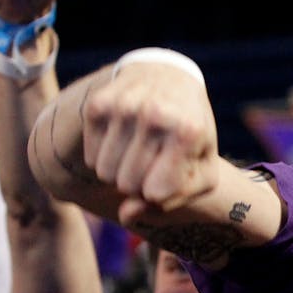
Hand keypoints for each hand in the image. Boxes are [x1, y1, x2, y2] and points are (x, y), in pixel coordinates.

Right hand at [80, 63, 220, 222]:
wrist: (169, 78)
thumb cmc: (191, 134)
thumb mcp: (202, 170)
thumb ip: (171, 201)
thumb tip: (127, 214)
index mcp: (188, 132)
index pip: (155, 193)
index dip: (160, 192)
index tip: (170, 174)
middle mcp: (155, 114)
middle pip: (127, 185)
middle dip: (139, 183)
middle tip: (153, 162)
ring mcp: (124, 106)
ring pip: (105, 174)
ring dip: (119, 172)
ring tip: (139, 151)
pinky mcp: (98, 104)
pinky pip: (90, 158)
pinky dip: (104, 158)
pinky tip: (123, 140)